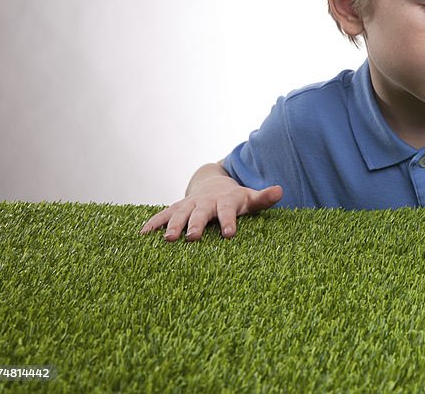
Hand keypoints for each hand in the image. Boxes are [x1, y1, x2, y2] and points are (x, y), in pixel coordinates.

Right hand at [140, 174, 282, 241]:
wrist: (215, 184)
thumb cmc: (236, 198)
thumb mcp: (250, 198)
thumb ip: (264, 197)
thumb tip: (281, 190)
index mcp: (225, 201)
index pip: (228, 212)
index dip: (229, 222)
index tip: (229, 234)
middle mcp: (205, 202)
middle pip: (201, 213)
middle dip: (196, 225)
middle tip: (193, 238)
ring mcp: (189, 204)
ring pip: (179, 214)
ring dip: (173, 225)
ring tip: (168, 239)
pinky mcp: (177, 208)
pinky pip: (163, 214)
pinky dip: (153, 223)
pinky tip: (142, 235)